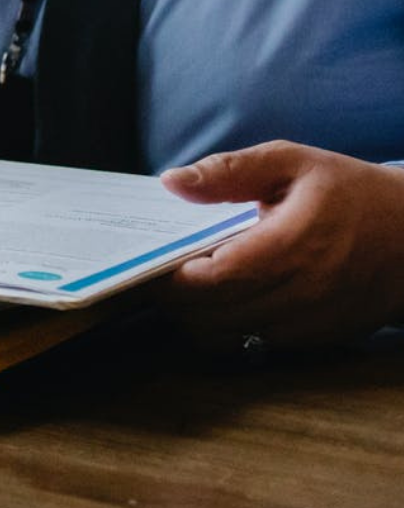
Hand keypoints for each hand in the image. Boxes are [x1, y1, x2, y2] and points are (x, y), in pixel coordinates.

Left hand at [159, 141, 403, 349]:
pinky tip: (223, 300)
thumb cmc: (354, 193)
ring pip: (230, 337)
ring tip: (186, 288)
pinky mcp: (319, 340)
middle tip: (157, 275)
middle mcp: (303, 293)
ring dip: (198, 318)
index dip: (174, 277)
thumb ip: (229, 171)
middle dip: (176, 300)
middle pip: (214, 314)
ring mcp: (312, 322)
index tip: (152, 261)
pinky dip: (228, 328)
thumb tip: (172, 182)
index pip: (215, 278)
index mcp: (293, 245)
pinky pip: (256, 345)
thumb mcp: (293, 162)